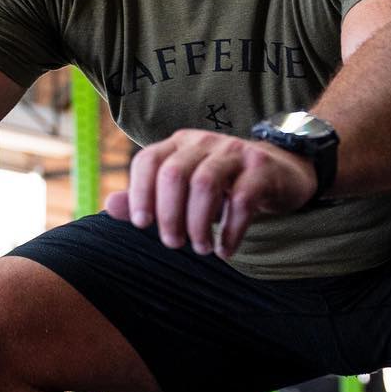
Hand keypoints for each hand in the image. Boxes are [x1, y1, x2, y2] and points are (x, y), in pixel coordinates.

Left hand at [104, 130, 315, 259]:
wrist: (280, 172)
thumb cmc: (223, 186)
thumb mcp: (184, 189)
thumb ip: (147, 197)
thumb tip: (110, 206)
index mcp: (178, 144)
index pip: (148, 161)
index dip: (139, 193)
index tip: (142, 225)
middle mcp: (203, 142)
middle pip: (174, 174)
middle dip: (169, 215)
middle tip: (174, 244)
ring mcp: (235, 152)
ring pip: (205, 184)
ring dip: (198, 224)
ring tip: (201, 248)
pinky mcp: (261, 168)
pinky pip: (242, 199)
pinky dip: (230, 230)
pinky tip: (225, 249)